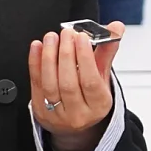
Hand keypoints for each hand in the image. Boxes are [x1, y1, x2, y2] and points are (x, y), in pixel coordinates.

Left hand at [30, 23, 124, 150]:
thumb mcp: (102, 76)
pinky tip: (37, 48)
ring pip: (50, 84)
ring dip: (49, 57)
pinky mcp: (39, 111)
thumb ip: (107, 51)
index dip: (85, 58)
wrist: (74, 123)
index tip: (81, 37)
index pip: (91, 82)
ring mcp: (57, 115)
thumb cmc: (89, 97)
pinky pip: (35, 84)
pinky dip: (34, 63)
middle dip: (66, 54)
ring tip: (52, 37)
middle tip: (66, 33)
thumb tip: (116, 27)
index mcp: (98, 106)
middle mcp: (78, 113)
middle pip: (68, 82)